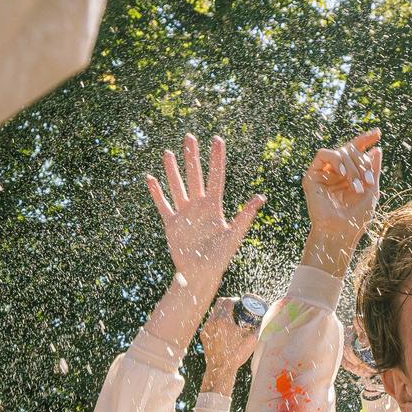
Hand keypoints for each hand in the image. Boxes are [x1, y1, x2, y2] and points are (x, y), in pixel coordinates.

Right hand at [148, 134, 265, 294]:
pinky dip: (156, 193)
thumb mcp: (234, 235)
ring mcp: (185, 213)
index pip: (216, 177)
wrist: (200, 275)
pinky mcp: (172, 224)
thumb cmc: (219, 258)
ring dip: (173, 171)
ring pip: (177, 186)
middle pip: (195, 176)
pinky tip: (150, 179)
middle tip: (189, 136)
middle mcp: (199, 206)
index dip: (216, 159)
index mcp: (214, 207)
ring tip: (168, 152)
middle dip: (192, 157)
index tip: (217, 139)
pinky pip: (163, 205)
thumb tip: (260, 197)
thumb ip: (245, 216)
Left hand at [198, 298, 259, 391]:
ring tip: (230, 316)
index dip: (236, 300)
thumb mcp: (252, 340)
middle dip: (228, 302)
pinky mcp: (203, 334)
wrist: (220, 369)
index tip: (241, 304)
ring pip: (214, 312)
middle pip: (219, 303)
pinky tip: (224, 326)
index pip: (228, 301)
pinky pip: (210, 321)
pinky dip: (217, 320)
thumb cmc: (236, 355)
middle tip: (236, 307)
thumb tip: (268, 319)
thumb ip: (260, 328)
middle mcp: (212, 321)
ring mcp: (206, 328)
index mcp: (223, 320)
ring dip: (222, 311)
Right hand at [301, 128, 381, 273]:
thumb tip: (376, 149)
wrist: (341, 233)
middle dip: (362, 162)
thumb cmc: (357, 218)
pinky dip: (335, 159)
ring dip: (351, 166)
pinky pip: (323, 154)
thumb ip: (373, 169)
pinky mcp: (312, 177)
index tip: (378, 133)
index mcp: (350, 175)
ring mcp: (324, 174)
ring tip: (356, 186)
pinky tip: (341, 173)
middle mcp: (336, 173)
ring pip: (339, 151)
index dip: (365, 140)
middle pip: (350, 149)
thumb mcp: (372, 190)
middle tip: (368, 181)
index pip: (356, 151)